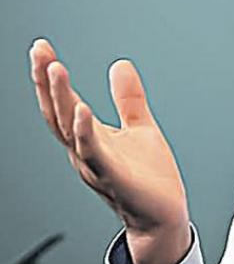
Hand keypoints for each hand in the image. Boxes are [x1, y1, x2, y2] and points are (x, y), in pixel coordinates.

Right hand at [28, 39, 190, 263]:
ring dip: (61, 99)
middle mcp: (84, 152)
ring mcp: (96, 165)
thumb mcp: (140, 127)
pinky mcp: (115, 178)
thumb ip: (128, 99)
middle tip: (39, 51)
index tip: (42, 47)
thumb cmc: (149, 177)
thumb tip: (120, 64)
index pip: (63, 103)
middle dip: (45, 82)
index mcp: (89, 138)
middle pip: (57, 112)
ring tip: (56, 68)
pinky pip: (94, 153)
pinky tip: (83, 109)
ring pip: (69, 130)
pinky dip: (85, 132)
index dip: (50, 76)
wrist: (164, 216)